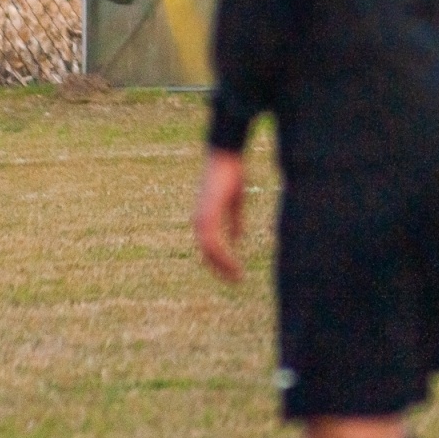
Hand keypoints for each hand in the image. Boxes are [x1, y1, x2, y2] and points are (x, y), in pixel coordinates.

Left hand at [192, 150, 245, 282]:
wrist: (225, 156)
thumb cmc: (231, 175)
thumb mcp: (235, 202)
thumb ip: (235, 222)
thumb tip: (238, 240)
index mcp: (206, 219)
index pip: (210, 248)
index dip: (222, 262)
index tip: (235, 273)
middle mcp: (200, 221)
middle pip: (207, 254)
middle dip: (222, 269)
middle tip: (236, 281)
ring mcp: (202, 218)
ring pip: (209, 251)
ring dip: (223, 265)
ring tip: (237, 276)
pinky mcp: (207, 214)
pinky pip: (212, 242)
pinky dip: (223, 254)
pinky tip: (234, 261)